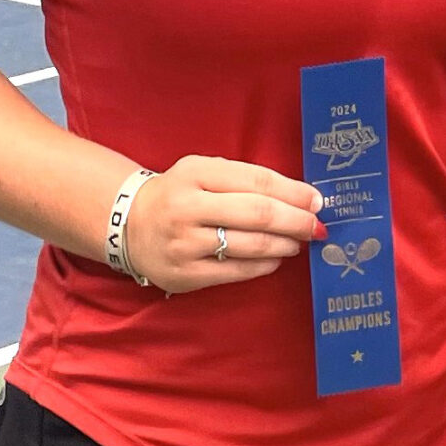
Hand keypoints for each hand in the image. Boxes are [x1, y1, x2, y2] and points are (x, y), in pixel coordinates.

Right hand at [123, 156, 323, 294]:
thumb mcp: (203, 172)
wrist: (128, 223)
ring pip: (250, 246)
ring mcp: (184, 244)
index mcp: (195, 173)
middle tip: (317, 226)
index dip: (293, 192)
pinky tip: (275, 258)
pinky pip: (236, 271)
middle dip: (296, 221)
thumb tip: (300, 197)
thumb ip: (245, 179)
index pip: (256, 181)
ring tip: (298, 241)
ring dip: (284, 244)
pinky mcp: (185, 274)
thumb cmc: (179, 194)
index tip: (318, 201)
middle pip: (258, 214)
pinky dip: (264, 265)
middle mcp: (187, 208)